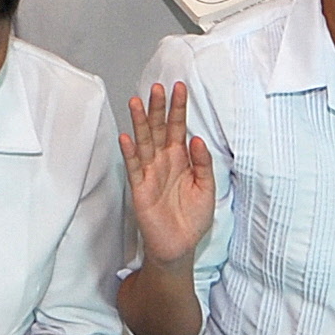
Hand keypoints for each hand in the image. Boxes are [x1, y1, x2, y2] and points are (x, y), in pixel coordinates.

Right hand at [118, 82, 216, 268]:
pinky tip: (126, 138)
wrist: (180, 247)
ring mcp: (150, 174)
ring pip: (144, 143)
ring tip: (136, 102)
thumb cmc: (192, 219)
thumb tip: (197, 138)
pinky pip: (134, 167)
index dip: (178, 108)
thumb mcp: (207, 189)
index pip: (179, 128)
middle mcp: (164, 162)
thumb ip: (203, 164)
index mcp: (181, 159)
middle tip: (157, 87)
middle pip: (159, 129)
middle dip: (158, 108)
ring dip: (140, 123)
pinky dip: (130, 153)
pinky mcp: (140, 189)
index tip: (179, 88)